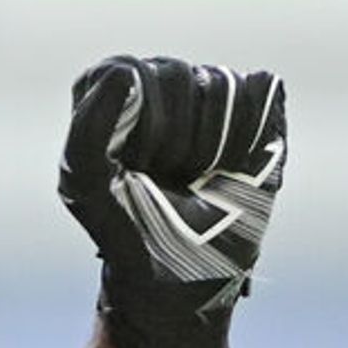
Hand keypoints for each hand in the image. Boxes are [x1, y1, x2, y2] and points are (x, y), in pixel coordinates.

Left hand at [58, 57, 287, 347]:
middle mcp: (156, 79)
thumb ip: (88, 128)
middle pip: (176, 76)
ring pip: (218, 86)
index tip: (133, 167)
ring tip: (198, 177)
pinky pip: (258, 93)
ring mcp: (205, 88)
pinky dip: (248, 139)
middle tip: (168, 179)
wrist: (189, 274)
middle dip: (175, 142)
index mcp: (107, 88)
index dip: (137, 128)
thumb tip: (123, 72)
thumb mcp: (88, 187)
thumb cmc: (132, 230)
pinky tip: (230, 168)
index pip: (128, 73)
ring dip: (211, 148)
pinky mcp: (251, 104)